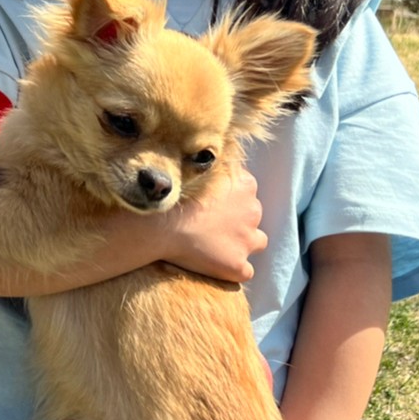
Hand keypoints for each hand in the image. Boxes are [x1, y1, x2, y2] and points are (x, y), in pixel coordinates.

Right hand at [156, 167, 266, 282]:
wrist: (161, 225)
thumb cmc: (175, 195)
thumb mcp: (198, 167)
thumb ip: (216, 163)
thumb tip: (221, 149)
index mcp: (246, 186)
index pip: (246, 191)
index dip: (230, 198)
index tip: (213, 203)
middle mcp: (253, 212)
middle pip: (252, 215)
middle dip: (238, 219)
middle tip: (212, 223)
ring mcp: (247, 241)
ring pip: (256, 242)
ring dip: (242, 242)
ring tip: (218, 244)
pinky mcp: (238, 266)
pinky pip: (244, 271)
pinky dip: (233, 268)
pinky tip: (216, 265)